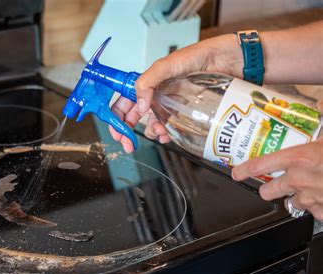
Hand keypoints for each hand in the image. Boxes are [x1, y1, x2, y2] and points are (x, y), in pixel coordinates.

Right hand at [109, 34, 243, 151]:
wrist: (229, 60)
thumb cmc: (200, 55)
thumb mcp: (168, 65)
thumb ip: (148, 81)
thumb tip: (141, 106)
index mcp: (148, 82)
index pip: (124, 100)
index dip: (117, 116)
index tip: (117, 130)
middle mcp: (156, 94)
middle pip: (134, 116)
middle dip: (127, 131)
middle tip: (127, 144)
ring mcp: (170, 104)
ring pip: (152, 124)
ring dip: (151, 132)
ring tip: (159, 133)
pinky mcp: (184, 112)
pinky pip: (170, 127)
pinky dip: (166, 134)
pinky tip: (168, 135)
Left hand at [232, 101, 322, 220]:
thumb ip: (321, 123)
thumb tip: (320, 101)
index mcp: (300, 158)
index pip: (261, 165)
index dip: (244, 170)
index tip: (237, 172)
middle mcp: (300, 181)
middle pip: (268, 192)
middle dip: (270, 188)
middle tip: (276, 183)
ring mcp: (312, 199)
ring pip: (292, 203)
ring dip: (298, 197)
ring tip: (311, 187)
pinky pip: (314, 212)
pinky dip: (318, 207)